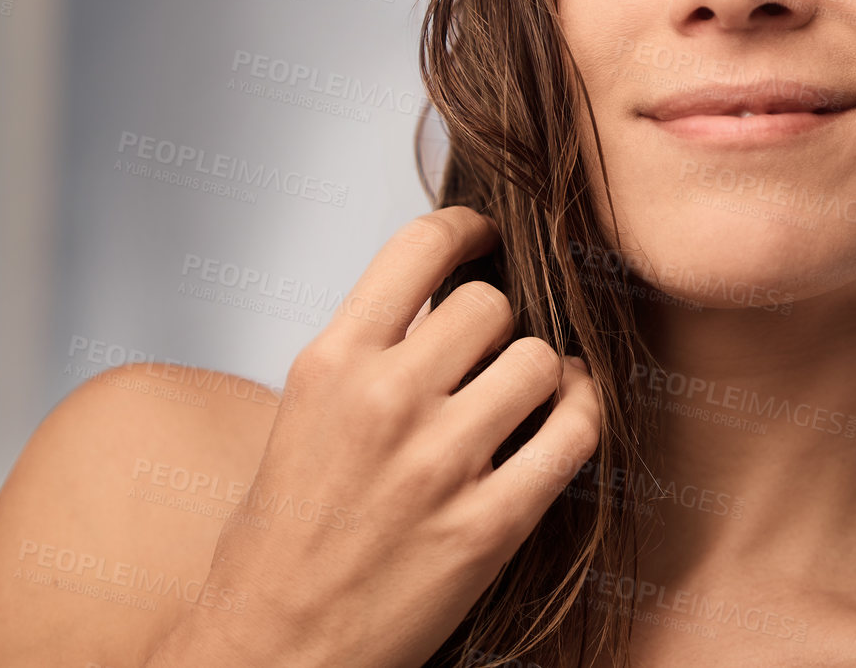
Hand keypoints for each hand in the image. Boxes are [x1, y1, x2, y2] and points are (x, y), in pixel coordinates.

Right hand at [144, 208, 600, 667]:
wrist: (273, 652)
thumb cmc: (282, 541)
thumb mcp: (302, 415)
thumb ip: (370, 351)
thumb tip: (446, 296)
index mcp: (330, 364)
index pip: (419, 246)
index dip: (467, 230)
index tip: (483, 239)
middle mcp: (384, 401)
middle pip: (491, 303)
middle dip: (499, 325)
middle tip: (490, 357)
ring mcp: (438, 464)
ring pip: (539, 361)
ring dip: (541, 376)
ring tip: (525, 397)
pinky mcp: (485, 526)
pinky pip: (572, 435)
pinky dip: (582, 418)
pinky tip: (564, 423)